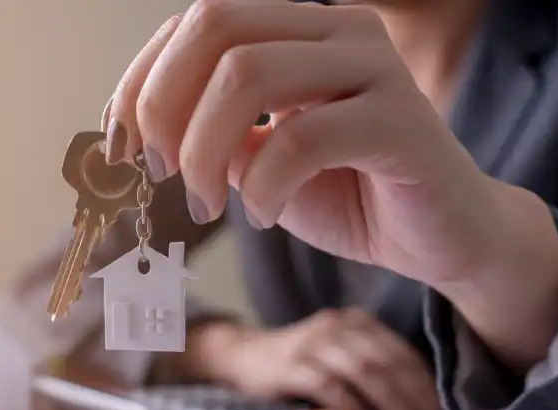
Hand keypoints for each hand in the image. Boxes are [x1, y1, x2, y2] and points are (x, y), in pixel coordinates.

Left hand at [105, 0, 557, 365]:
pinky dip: (262, 186)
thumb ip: (209, 134)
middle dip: (164, 104)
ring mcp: (374, 66)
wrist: (437, 239)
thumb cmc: (345, 194)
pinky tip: (263, 217)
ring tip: (205, 204)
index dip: (142, 77)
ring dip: (204, 150)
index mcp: (299, 29)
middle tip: (160, 172)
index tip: (120, 144)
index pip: (199, 21)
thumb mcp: (256, 161)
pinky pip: (301, 138)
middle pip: (216, 26)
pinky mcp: (402, 120)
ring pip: (248, 73)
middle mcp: (338, 29)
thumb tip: (139, 129)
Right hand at [198, 310, 440, 409]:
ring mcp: (313, 343)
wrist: (242, 357)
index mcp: (355, 321)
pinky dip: (352, 407)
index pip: (401, 352)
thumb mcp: (339, 355)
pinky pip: (330, 385)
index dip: (424, 385)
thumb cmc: (298, 365)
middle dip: (413, 398)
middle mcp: (337, 325)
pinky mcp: (292, 364)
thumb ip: (371, 369)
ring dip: (390, 404)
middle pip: (387, 361)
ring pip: (364, 371)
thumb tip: (416, 408)